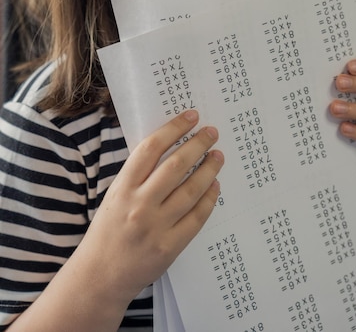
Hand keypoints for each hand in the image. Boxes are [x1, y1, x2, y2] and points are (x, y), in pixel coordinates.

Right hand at [77, 109, 222, 307]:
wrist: (101, 274)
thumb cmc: (110, 228)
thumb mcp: (117, 193)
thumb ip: (140, 173)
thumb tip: (174, 145)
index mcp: (123, 186)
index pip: (151, 147)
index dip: (174, 128)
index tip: (191, 116)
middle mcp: (139, 204)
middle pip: (176, 165)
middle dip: (198, 144)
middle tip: (212, 132)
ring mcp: (155, 227)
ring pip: (191, 190)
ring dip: (209, 169)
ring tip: (218, 156)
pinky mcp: (169, 246)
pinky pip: (196, 217)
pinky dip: (209, 198)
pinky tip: (215, 185)